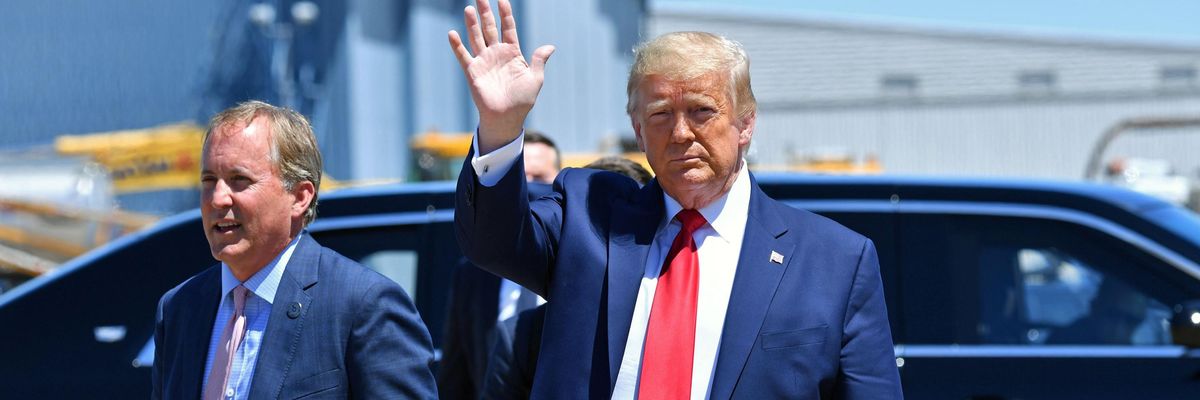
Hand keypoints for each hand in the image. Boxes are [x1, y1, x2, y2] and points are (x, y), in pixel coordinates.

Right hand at [449, 0, 554, 153]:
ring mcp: (483, 61)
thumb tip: (551, 46)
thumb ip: (539, 60)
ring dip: (472, 24)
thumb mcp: (535, 78)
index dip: (505, 14)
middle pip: (489, 28)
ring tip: (469, 8)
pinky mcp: (472, 72)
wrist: (507, 118)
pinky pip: (463, 56)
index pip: (508, 28)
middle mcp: (496, 54)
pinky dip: (457, 45)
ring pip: (476, 37)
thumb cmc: (523, 100)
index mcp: (512, 53)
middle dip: (486, 12)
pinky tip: (452, 33)